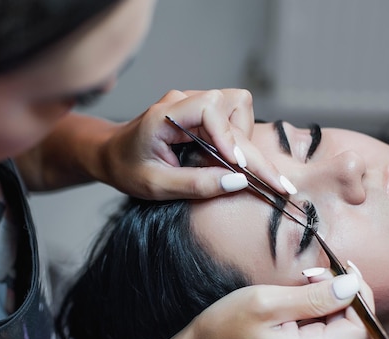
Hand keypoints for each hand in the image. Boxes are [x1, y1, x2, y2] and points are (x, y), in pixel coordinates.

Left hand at [100, 89, 295, 199]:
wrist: (111, 155)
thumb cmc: (127, 169)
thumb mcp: (157, 186)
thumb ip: (195, 184)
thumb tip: (239, 183)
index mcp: (165, 115)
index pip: (209, 108)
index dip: (229, 134)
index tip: (239, 166)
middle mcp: (182, 102)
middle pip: (232, 109)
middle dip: (252, 150)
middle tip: (277, 185)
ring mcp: (193, 103)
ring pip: (238, 108)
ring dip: (244, 140)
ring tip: (238, 170)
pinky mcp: (201, 112)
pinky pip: (233, 117)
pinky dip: (239, 140)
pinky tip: (232, 162)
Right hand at [186, 263, 372, 338]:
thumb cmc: (226, 326)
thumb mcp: (268, 302)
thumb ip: (314, 296)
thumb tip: (352, 286)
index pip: (360, 330)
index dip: (360, 297)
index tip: (344, 270)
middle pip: (352, 326)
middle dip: (341, 293)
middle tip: (312, 273)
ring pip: (337, 324)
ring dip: (327, 298)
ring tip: (300, 282)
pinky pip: (322, 327)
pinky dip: (316, 306)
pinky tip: (296, 296)